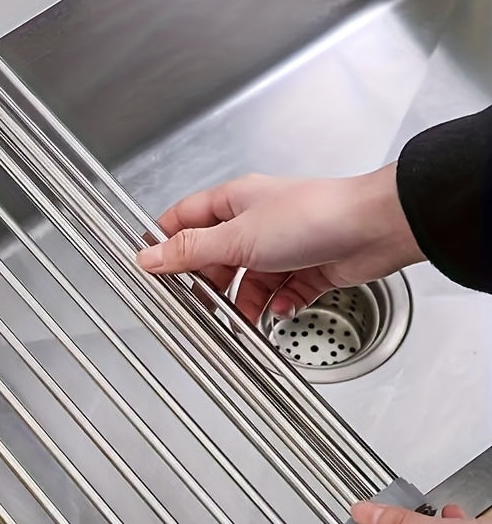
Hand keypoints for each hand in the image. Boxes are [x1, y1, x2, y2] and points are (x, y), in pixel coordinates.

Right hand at [136, 163, 424, 322]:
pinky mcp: (306, 268)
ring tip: (243, 320)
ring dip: (244, 304)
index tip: (151, 269)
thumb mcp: (237, 237)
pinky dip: (277, 306)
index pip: (185, 219)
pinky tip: (279, 310)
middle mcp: (256, 222)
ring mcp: (282, 246)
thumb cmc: (312, 217)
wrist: (375, 229)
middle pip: (215, 257)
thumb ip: (191, 251)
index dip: (165, 242)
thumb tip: (149, 256)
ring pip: (248, 282)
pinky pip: (280, 294)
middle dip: (208, 285)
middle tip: (200, 308)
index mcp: (234, 203)